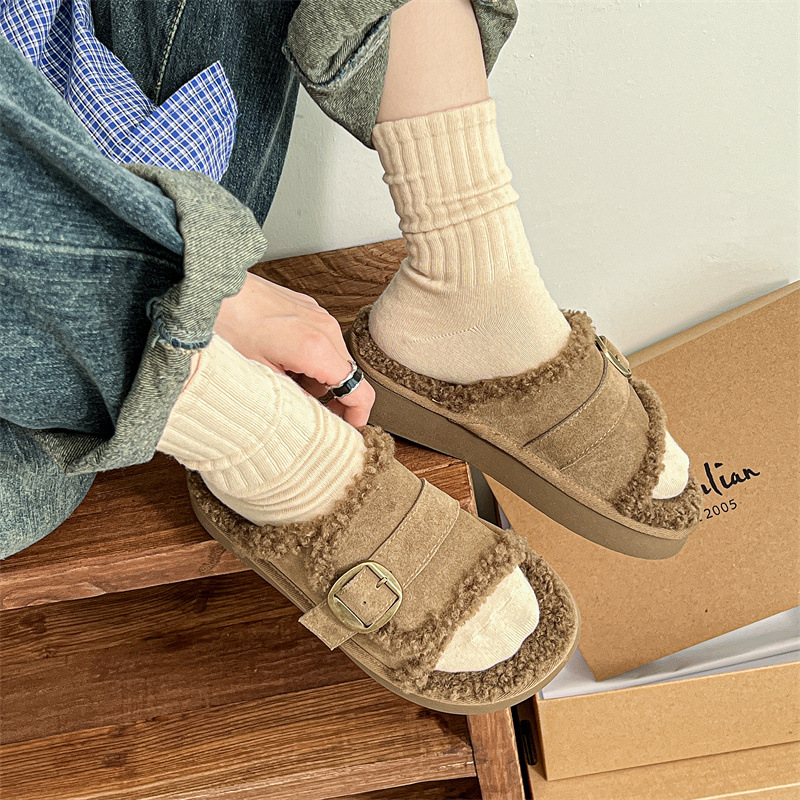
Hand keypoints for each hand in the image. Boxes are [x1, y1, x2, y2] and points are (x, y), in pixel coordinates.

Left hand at [214, 272, 374, 426]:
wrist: (211, 288)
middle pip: (347, 376)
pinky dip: (308, 357)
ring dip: (316, 376)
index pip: (359, 390)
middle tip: (304, 408)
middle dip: (330, 396)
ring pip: (333, 359)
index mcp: (317, 349)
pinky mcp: (308, 308)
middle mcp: (326, 328)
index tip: (349, 428)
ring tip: (281, 376)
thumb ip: (294, 400)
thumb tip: (310, 417)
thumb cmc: (228, 325)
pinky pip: (321, 341)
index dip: (358, 416)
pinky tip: (279, 358)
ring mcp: (319, 315)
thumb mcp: (259, 377)